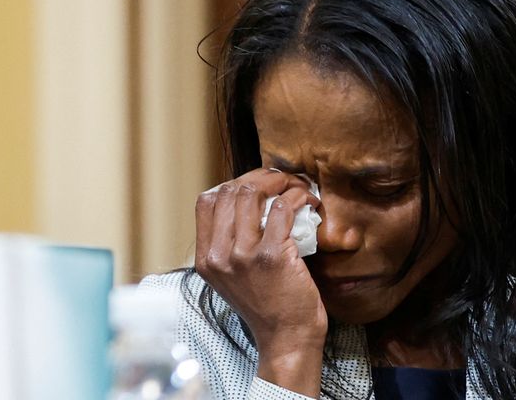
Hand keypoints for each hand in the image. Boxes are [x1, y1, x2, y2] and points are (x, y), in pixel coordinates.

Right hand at [195, 169, 325, 395]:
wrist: (287, 338)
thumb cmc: (268, 306)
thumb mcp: (233, 276)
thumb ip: (231, 243)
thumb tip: (247, 200)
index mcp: (206, 258)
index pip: (206, 200)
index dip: (234, 183)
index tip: (258, 184)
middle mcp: (219, 256)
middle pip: (231, 190)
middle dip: (262, 177)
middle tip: (285, 180)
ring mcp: (243, 256)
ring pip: (255, 193)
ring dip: (283, 182)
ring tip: (299, 187)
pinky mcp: (271, 256)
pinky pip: (283, 208)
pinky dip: (299, 197)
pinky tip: (309, 202)